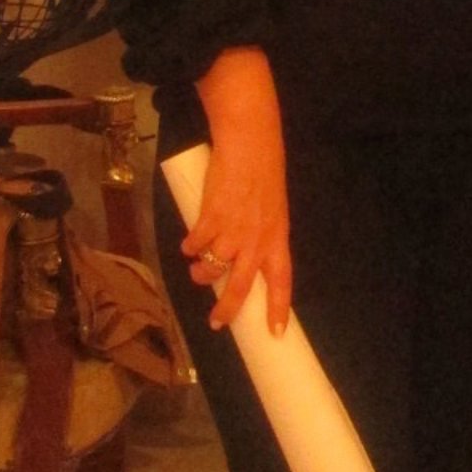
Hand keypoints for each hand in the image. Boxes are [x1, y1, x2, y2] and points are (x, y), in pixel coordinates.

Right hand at [189, 47, 291, 332]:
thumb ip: (261, 231)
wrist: (249, 139)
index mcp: (278, 236)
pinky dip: (189, 246)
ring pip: (211, 267)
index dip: (279, 307)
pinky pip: (194, 243)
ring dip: (200, 271)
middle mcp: (257, 239)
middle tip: (217, 322)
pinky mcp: (210, 217)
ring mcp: (232, 230)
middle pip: (242, 286)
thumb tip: (241, 255)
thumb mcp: (272, 207)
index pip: (282, 280)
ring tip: (196, 267)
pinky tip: (188, 242)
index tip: (277, 332)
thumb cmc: (263, 170)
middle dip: (228, 308)